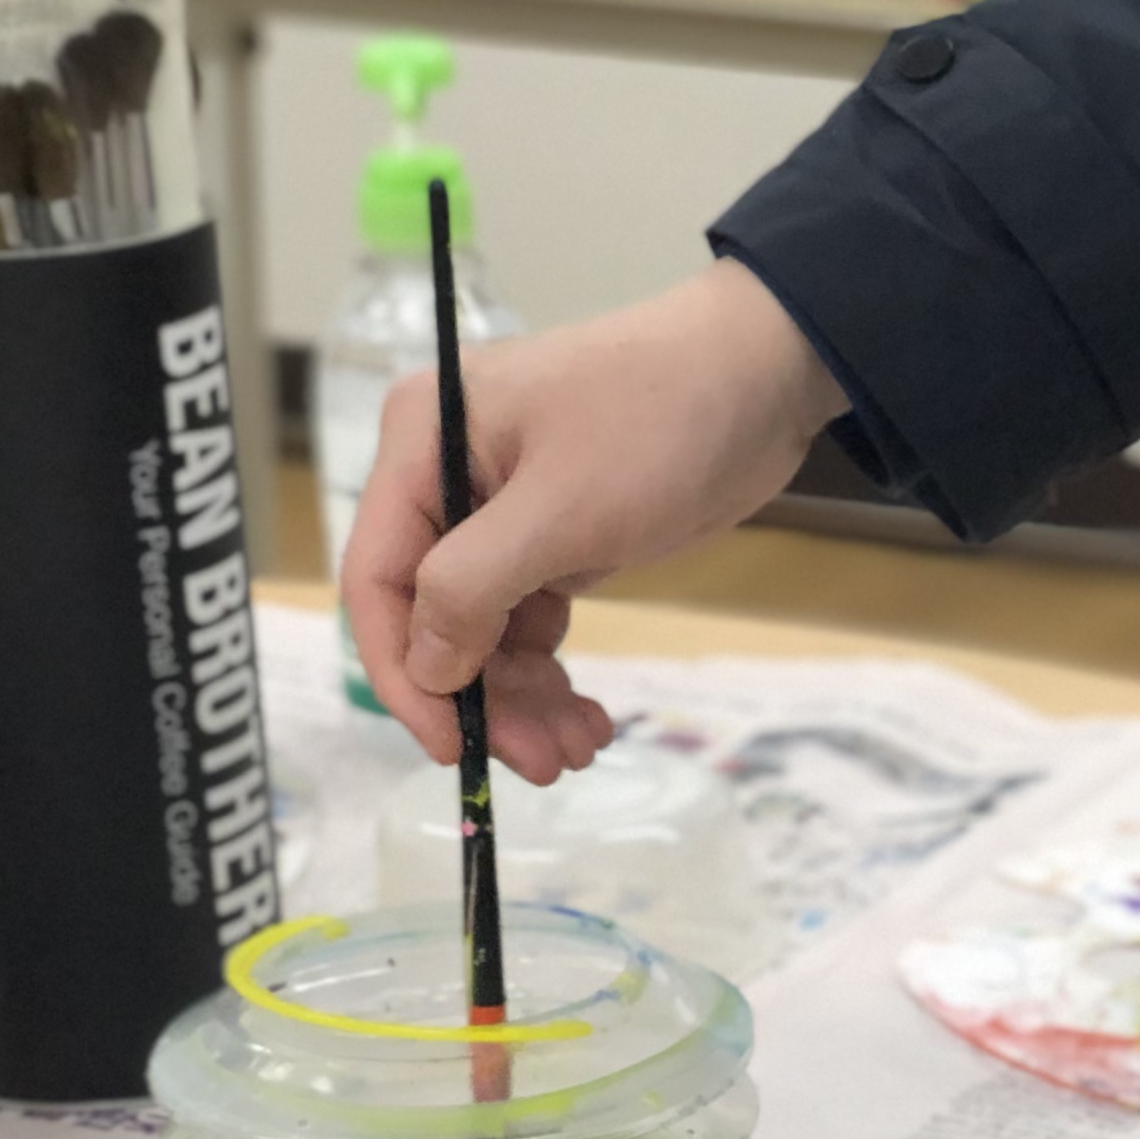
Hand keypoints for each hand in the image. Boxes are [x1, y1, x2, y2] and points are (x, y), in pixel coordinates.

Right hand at [337, 260, 844, 783]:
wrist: (763, 374)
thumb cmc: (657, 422)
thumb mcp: (560, 513)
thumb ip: (472, 589)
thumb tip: (425, 667)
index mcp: (418, 446)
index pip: (376, 578)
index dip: (403, 671)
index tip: (446, 745)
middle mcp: (446, 479)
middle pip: (434, 616)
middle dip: (482, 697)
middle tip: (542, 764)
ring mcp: (503, 511)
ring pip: (486, 630)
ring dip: (523, 699)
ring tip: (578, 750)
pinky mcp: (559, 536)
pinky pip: (531, 621)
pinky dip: (552, 673)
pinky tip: (588, 717)